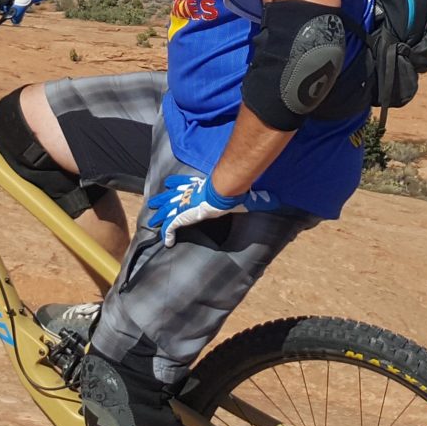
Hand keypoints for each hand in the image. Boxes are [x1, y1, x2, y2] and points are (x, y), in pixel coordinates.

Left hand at [142, 172, 272, 240]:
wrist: (222, 191)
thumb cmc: (231, 193)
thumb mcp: (242, 197)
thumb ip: (255, 199)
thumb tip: (275, 200)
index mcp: (200, 189)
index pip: (186, 185)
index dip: (178, 185)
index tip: (170, 183)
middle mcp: (189, 195)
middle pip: (172, 196)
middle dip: (162, 200)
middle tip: (153, 203)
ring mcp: (184, 204)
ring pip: (166, 210)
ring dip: (159, 215)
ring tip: (151, 221)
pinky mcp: (181, 215)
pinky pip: (170, 227)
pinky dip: (166, 234)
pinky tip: (165, 242)